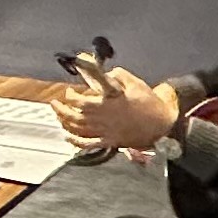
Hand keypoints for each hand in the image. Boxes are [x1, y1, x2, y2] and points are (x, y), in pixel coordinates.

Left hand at [53, 67, 180, 154]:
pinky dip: (75, 142)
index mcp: (108, 103)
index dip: (71, 96)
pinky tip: (67, 137)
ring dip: (65, 122)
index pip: (81, 101)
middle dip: (62, 109)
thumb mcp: (135, 83)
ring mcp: (106, 131)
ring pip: (78, 129)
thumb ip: (118, 76)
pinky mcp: (110, 141)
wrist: (162, 124)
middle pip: (75, 116)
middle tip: (55, 103)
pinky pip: (88, 144)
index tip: (69, 91)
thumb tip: (106, 73)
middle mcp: (104, 118)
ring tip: (58, 116)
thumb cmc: (149, 102)